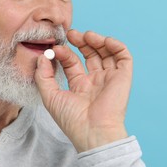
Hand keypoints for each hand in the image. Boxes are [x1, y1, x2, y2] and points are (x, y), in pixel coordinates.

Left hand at [34, 29, 132, 152]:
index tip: (55, 48)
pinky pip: (124, 57)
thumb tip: (42, 56)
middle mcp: (95, 80)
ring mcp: (109, 78)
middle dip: (81, 42)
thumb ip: (43, 76)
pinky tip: (104, 41)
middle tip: (71, 33)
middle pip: (90, 54)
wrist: (92, 132)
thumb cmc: (72, 119)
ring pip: (106, 52)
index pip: (72, 62)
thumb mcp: (50, 96)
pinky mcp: (123, 77)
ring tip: (86, 35)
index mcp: (80, 86)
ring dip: (97, 40)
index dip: (64, 52)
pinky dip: (116, 45)